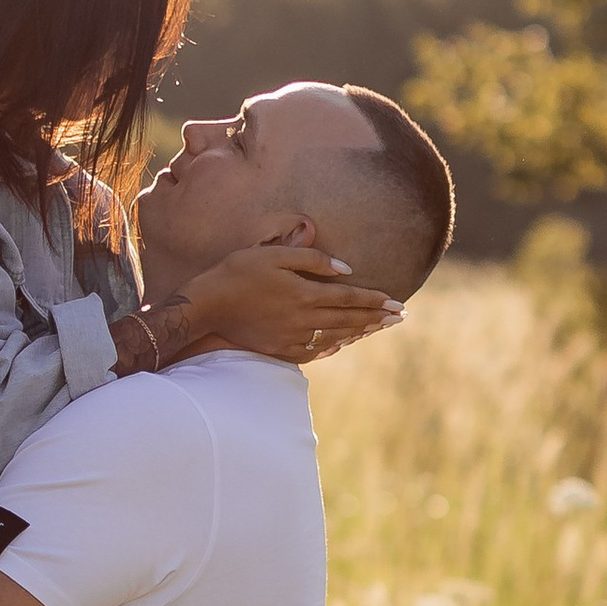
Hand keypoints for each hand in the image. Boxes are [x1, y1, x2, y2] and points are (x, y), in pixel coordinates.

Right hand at [180, 239, 401, 364]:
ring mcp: (292, 338)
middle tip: (399, 317)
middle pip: (349, 319)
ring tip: (378, 328)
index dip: (375, 300)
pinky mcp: (280, 349)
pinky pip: (314, 351)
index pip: (350, 297)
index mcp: (305, 293)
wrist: (207, 306)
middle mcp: (304, 319)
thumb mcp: (273, 254)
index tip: (397, 303)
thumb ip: (310, 258)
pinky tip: (342, 343)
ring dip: (360, 332)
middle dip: (376, 317)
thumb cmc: (238, 272)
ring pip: (336, 336)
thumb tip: (345, 270)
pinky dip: (332, 346)